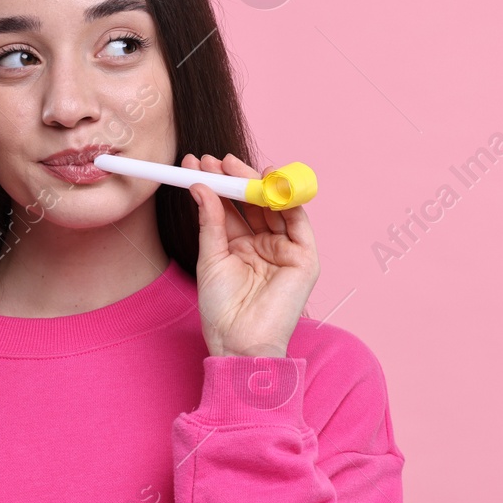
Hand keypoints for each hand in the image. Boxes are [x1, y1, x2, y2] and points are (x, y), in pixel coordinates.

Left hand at [185, 152, 319, 359]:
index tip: (198, 164)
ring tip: (230, 165)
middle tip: (214, 160)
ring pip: (274, 207)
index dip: (218, 184)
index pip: (233, 207)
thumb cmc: (222, 310)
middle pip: (254, 203)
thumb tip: (201, 186)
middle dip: (235, 179)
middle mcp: (266, 244)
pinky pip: (298, 221)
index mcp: (243, 247)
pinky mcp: (305, 258)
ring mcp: (286, 250)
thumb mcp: (210, 257)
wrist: (239, 342)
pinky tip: (268, 181)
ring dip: (255, 184)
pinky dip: (287, 199)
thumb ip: (210, 221)